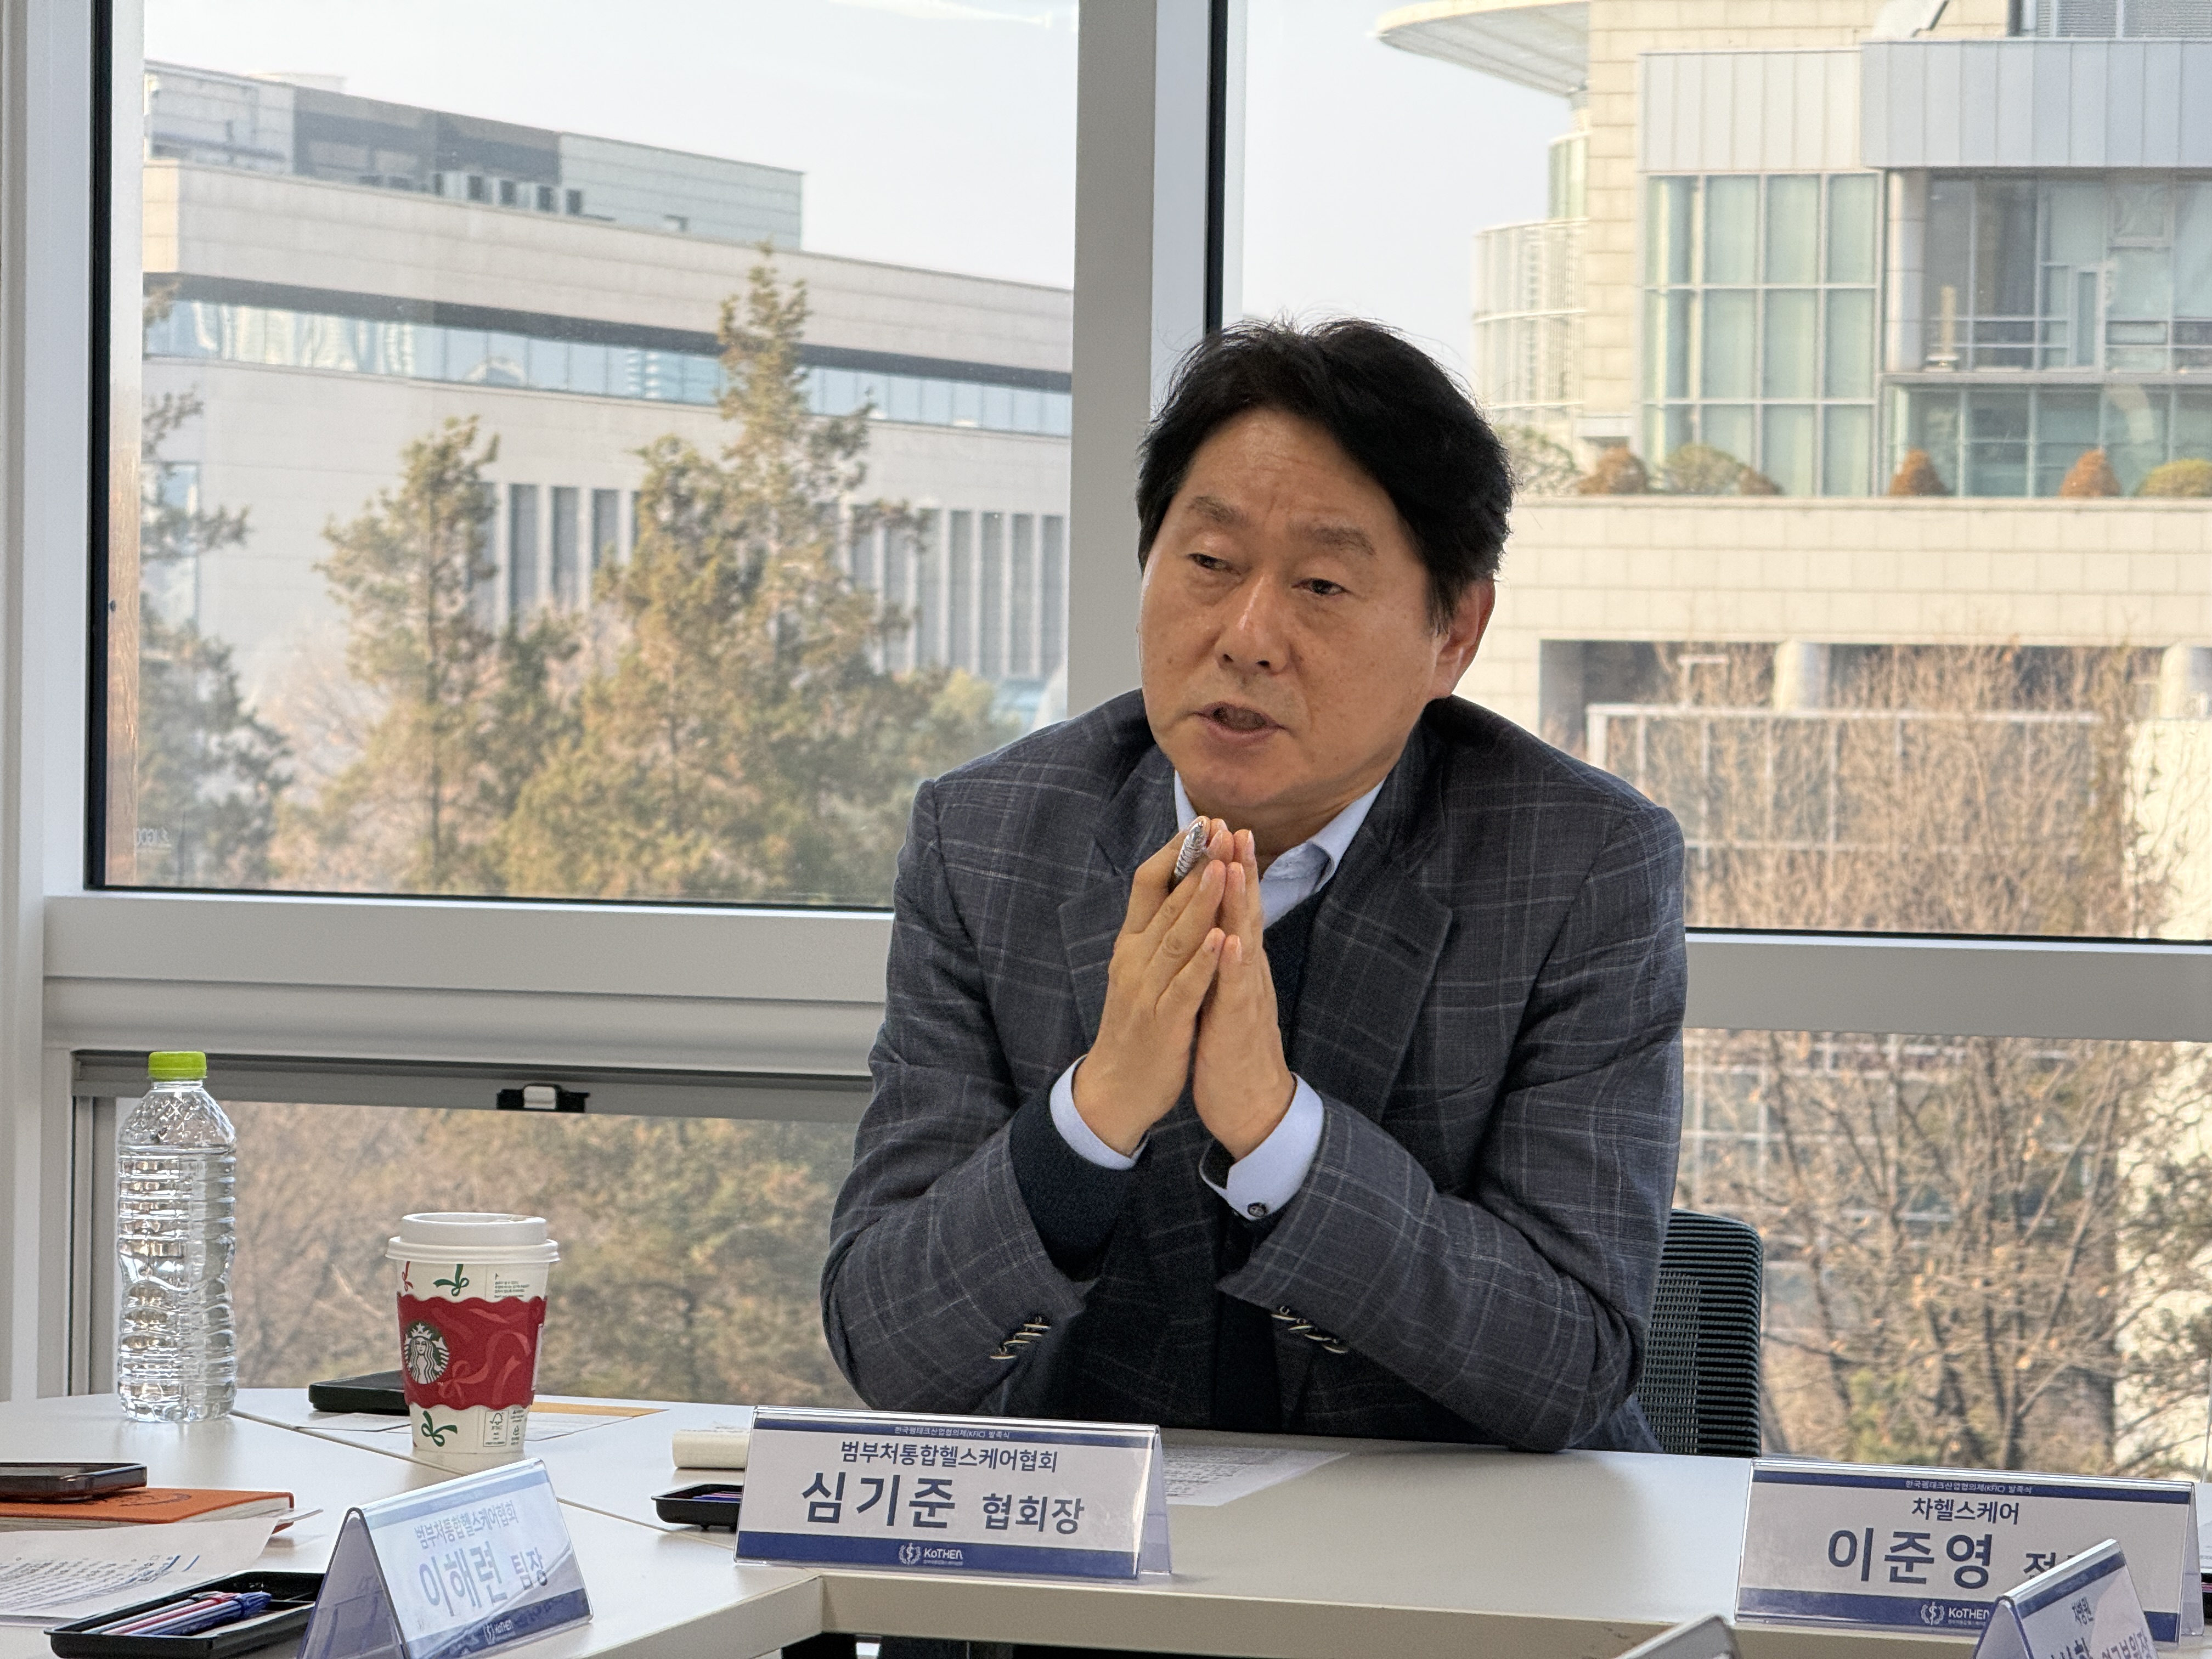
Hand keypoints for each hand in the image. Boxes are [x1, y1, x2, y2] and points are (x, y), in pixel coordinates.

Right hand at [1072, 822, 1231, 1154]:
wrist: (1115, 1090)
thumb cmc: (1137, 1026)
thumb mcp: (1140, 970)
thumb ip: (1157, 931)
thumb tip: (1179, 885)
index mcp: (1131, 944)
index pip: (1147, 884)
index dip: (1174, 852)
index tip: (1203, 823)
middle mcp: (1134, 960)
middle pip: (1165, 902)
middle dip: (1195, 863)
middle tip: (1220, 827)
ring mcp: (1146, 991)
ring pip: (1176, 938)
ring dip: (1201, 901)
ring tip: (1223, 867)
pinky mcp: (1163, 1022)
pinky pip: (1185, 986)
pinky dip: (1203, 961)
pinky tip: (1221, 937)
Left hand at [1192, 829, 1294, 1160]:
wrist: (1249, 1103)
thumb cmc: (1231, 1046)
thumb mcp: (1225, 990)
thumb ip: (1224, 956)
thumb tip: (1217, 921)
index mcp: (1239, 962)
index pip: (1234, 906)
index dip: (1230, 867)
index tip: (1224, 827)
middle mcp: (1247, 972)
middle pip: (1244, 911)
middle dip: (1240, 868)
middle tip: (1236, 825)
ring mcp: (1246, 996)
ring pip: (1245, 942)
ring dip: (1240, 904)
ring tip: (1236, 865)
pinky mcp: (1238, 1026)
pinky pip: (1237, 992)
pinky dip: (1235, 965)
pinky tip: (1233, 941)